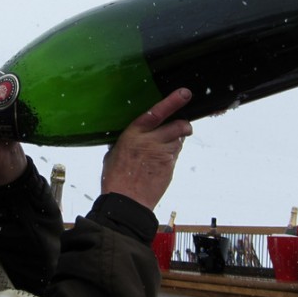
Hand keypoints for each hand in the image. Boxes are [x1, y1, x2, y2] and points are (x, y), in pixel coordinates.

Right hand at [100, 88, 192, 209]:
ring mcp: (162, 154)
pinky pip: (175, 155)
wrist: (126, 202)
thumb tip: (130, 137)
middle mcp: (150, 141)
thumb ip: (125, 141)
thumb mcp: (113, 154)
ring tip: (164, 149)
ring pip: (179, 140)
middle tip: (184, 127)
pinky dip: (171, 155)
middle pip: (178, 126)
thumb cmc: (115, 179)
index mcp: (133, 134)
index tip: (184, 94)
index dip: (172, 102)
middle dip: (184, 126)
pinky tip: (160, 163)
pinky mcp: (169, 167)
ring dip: (176, 141)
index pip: (156, 113)